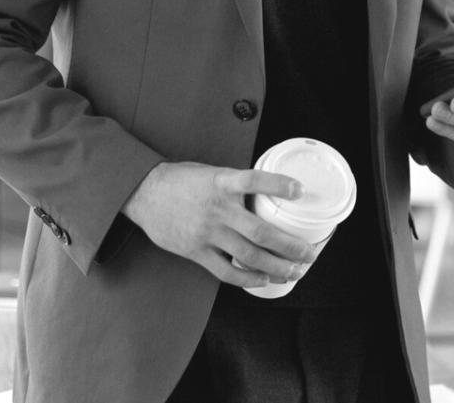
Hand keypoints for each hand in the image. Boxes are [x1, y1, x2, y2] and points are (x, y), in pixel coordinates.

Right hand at [122, 161, 317, 289]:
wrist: (144, 193)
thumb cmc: (182, 181)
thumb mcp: (213, 173)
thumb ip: (237, 185)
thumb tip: (268, 194)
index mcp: (223, 183)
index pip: (255, 181)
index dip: (279, 185)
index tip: (300, 191)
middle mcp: (218, 209)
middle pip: (261, 232)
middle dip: (290, 246)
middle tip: (309, 254)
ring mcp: (208, 232)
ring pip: (248, 256)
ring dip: (276, 267)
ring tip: (294, 272)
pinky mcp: (196, 251)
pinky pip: (226, 271)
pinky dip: (247, 278)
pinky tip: (263, 280)